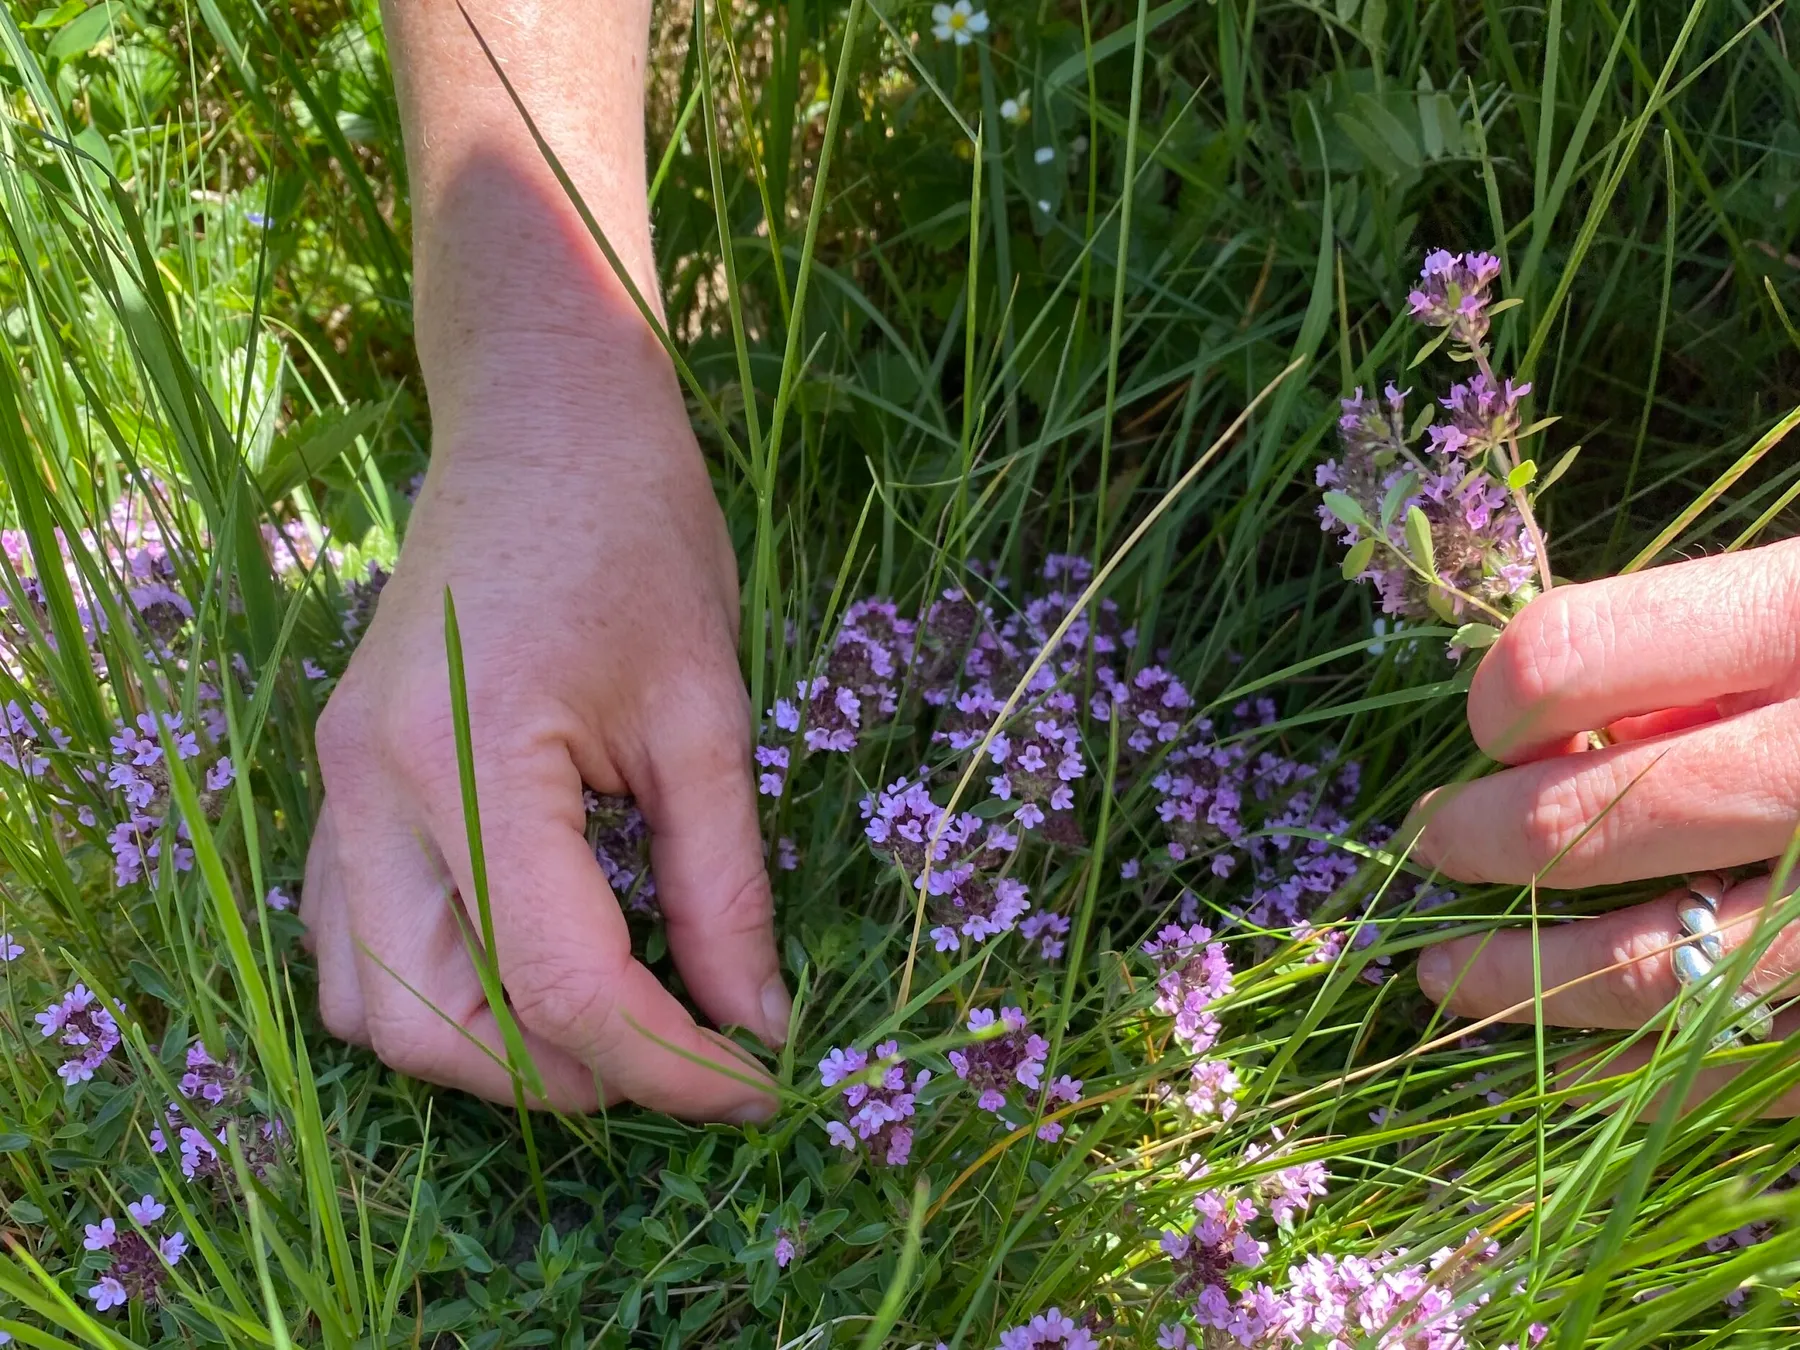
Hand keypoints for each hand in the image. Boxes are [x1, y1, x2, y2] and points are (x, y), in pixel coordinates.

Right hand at [302, 325, 785, 1119]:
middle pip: (437, 1027)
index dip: (668, 1067)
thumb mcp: (709, 714)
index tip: (757, 1091)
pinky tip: (526, 965)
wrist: (541, 423)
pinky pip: (350, 944)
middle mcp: (371, 787)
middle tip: (684, 1050)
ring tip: (610, 1016)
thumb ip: (726, 887)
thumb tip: (756, 1028)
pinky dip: (436, 993)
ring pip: (372, 1008)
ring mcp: (336, 786)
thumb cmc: (639, 536)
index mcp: (466, 756)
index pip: (559, 985)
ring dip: (491, 1049)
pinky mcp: (339, 782)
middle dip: (571, 1074)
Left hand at [1412, 539, 1799, 1108]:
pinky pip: (1737, 1063)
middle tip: (1428, 847)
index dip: (1499, 692)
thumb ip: (1710, 643)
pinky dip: (1637, 1072)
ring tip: (1442, 979)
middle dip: (1473, 842)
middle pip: (1582, 821)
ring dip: (1513, 982)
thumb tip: (1549, 724)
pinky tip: (1582, 1057)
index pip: (1566, 655)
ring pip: (1643, 970)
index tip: (1490, 719)